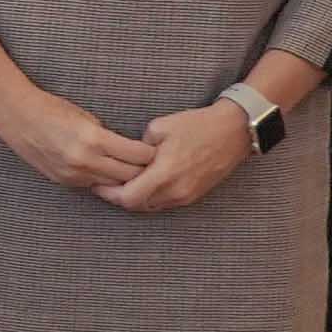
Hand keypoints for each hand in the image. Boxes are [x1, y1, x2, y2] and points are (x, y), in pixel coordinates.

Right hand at [0, 76, 155, 193]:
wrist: (16, 116)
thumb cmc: (51, 108)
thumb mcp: (86, 117)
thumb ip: (107, 137)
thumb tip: (129, 151)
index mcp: (93, 139)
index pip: (137, 155)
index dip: (151, 154)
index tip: (157, 150)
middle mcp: (84, 160)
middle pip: (130, 175)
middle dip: (143, 170)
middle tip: (153, 165)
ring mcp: (73, 174)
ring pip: (113, 185)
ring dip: (123, 179)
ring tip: (133, 171)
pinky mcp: (64, 181)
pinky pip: (93, 185)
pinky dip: (102, 179)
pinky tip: (106, 171)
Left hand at [101, 100, 256, 213]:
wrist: (233, 131)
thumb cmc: (196, 125)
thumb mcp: (159, 127)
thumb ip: (138, 148)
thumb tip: (125, 158)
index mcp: (164, 174)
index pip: (127, 198)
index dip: (108, 193)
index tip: (97, 183)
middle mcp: (175, 191)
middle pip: (136, 205)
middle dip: (118, 196)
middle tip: (105, 183)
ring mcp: (186, 196)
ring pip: (150, 206)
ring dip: (135, 197)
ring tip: (122, 182)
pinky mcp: (194, 195)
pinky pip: (164, 203)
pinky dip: (150, 196)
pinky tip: (143, 182)